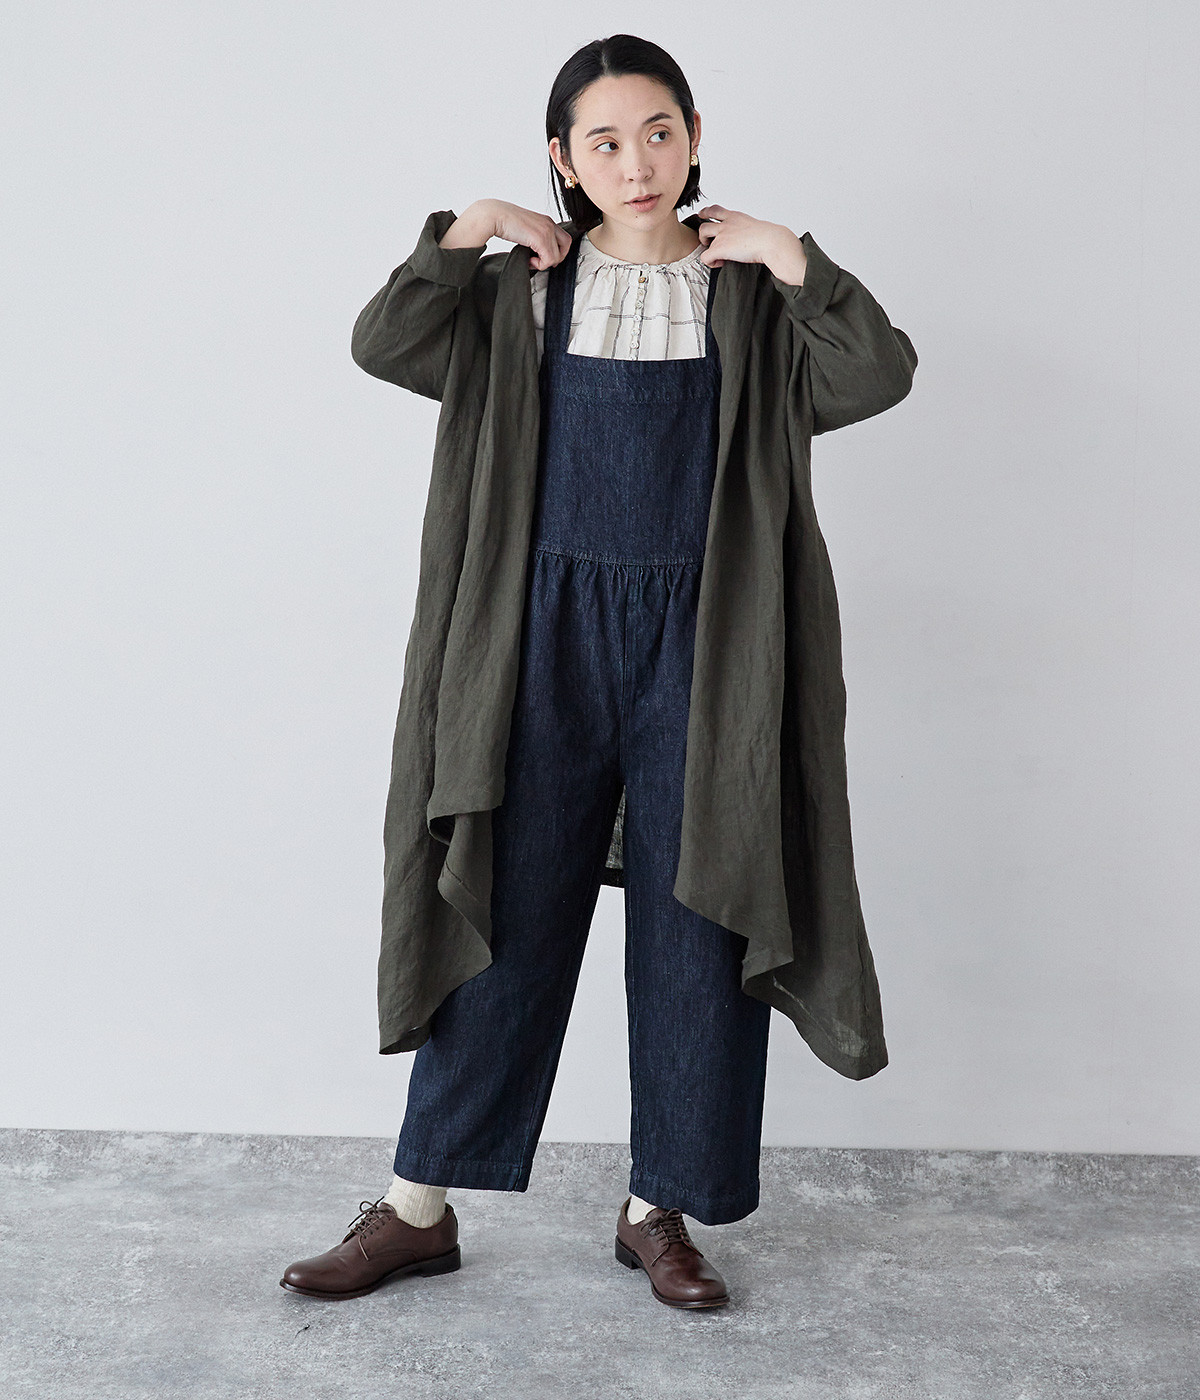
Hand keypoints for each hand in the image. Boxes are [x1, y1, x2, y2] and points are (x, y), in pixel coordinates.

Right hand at [440, 199, 572, 270]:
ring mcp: (546, 230)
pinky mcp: (541, 238)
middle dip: (555, 257)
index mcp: (546, 220)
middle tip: (539, 260)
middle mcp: (549, 223)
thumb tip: (537, 254)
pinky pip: (549, 260)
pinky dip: (539, 264)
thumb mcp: (525, 228)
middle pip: (566, 246)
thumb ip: (534, 237)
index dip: (556, 251)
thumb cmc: (504, 222)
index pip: (564, 239)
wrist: (493, 215)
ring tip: (530, 259)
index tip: (541, 256)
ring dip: (544, 262)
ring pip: (558, 256)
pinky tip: (528, 259)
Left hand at [695, 204, 804, 280]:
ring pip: (702, 234)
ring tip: (715, 253)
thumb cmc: (769, 237)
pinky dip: (711, 262)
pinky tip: (721, 263)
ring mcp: (722, 234)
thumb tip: (749, 240)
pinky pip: (705, 256)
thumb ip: (746, 230)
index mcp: (735, 216)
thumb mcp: (755, 227)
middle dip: (703, 232)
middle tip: (706, 240)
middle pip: (704, 221)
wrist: (771, 242)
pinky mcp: (720, 248)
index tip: (703, 215)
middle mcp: (727, 223)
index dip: (706, 212)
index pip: (716, 209)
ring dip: (705, 244)